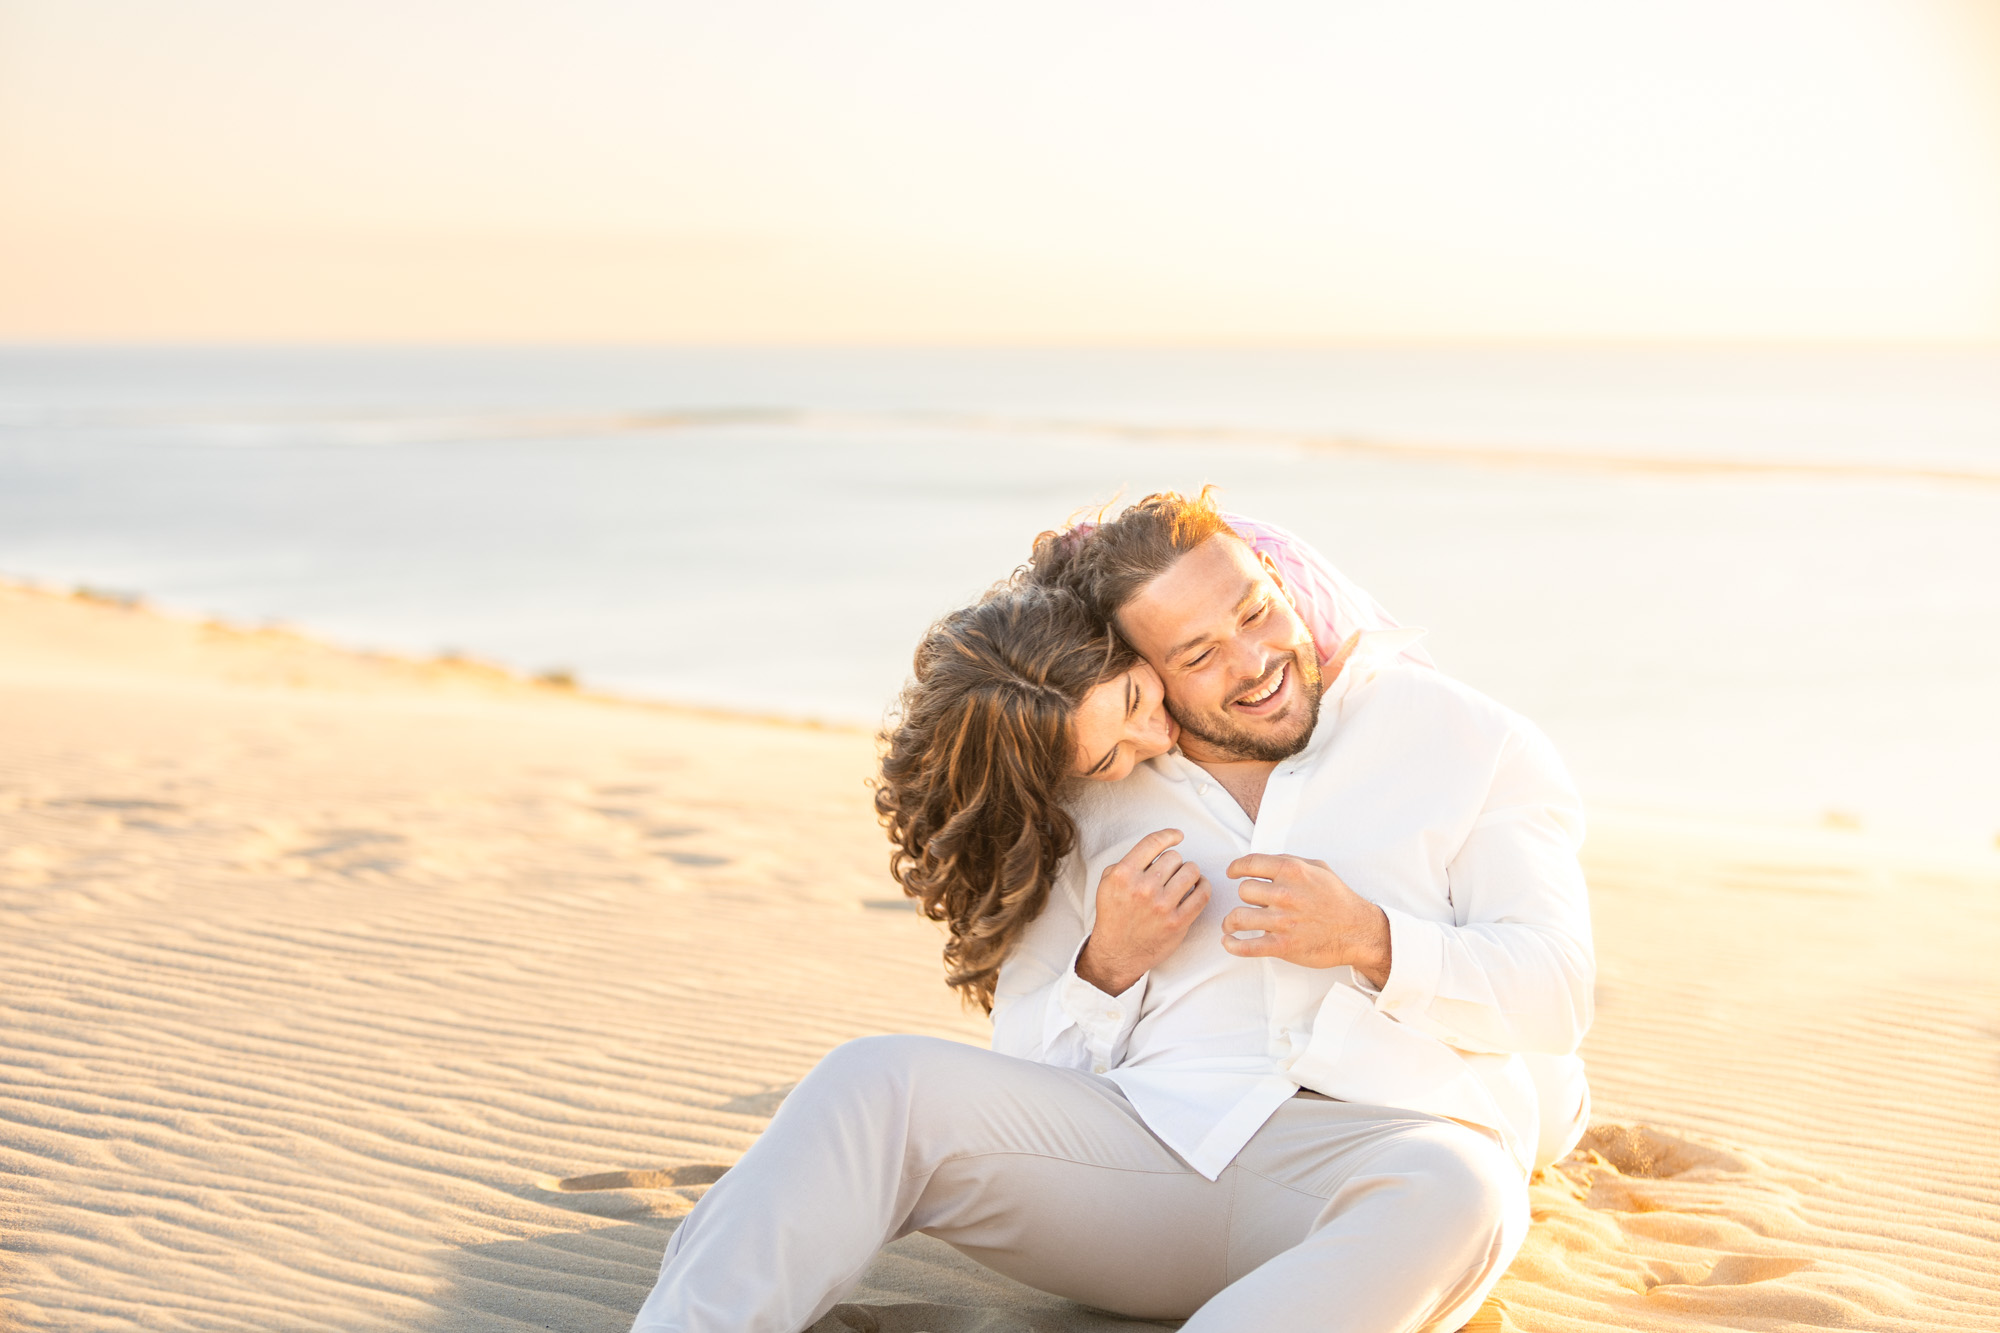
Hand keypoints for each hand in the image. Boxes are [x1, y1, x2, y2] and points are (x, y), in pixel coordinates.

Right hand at [1076, 829, 1211, 996]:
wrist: (1117, 952)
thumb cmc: (1114, 915)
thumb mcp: (1107, 883)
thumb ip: (1128, 862)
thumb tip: (1156, 848)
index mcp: (1123, 875)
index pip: (1153, 843)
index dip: (1169, 835)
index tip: (1177, 836)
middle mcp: (1143, 888)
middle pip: (1174, 857)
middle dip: (1174, 862)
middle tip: (1170, 872)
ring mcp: (1162, 906)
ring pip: (1191, 871)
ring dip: (1190, 872)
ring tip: (1186, 878)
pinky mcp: (1178, 922)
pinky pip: (1202, 894)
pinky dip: (1204, 886)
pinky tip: (1199, 886)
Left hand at [1221, 854, 1392, 986]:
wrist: (1358, 931)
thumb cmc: (1338, 899)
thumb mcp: (1318, 868)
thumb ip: (1290, 862)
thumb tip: (1264, 863)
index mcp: (1291, 871)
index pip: (1250, 864)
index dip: (1236, 868)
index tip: (1232, 873)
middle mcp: (1284, 894)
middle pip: (1243, 891)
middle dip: (1245, 897)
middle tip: (1250, 903)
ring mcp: (1282, 921)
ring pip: (1238, 917)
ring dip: (1231, 922)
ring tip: (1230, 925)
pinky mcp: (1282, 946)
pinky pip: (1246, 946)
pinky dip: (1233, 945)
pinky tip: (1229, 942)